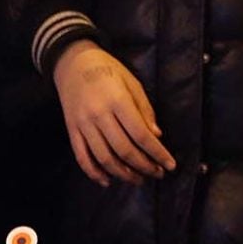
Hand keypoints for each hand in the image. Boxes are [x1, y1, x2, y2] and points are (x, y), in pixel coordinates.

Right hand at [53, 40, 172, 183]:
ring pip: (104, 158)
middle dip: (144, 166)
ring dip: (123, 174)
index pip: (141, 135)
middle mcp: (99, 115)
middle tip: (157, 174)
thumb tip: (156, 136)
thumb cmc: (108, 70)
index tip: (170, 165)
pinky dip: (94, 173)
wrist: (73, 63)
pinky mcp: (72, 130)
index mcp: (117, 101)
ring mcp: (83, 125)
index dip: (157, 153)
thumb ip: (145, 110)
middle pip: (124, 150)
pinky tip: (108, 180)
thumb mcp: (133, 83)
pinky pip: (82, 157)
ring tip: (138, 179)